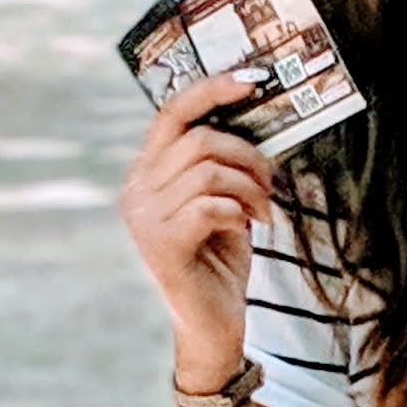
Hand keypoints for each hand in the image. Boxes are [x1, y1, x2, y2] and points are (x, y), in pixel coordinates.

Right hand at [119, 72, 279, 369]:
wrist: (214, 325)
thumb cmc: (220, 260)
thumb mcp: (223, 201)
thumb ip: (222, 164)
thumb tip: (253, 121)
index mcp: (146, 173)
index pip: (172, 112)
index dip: (211, 90)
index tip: (252, 81)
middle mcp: (136, 191)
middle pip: (198, 139)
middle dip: (248, 155)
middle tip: (271, 182)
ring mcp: (143, 219)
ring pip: (209, 171)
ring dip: (250, 187)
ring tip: (263, 210)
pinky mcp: (161, 245)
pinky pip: (210, 205)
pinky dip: (239, 211)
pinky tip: (248, 227)